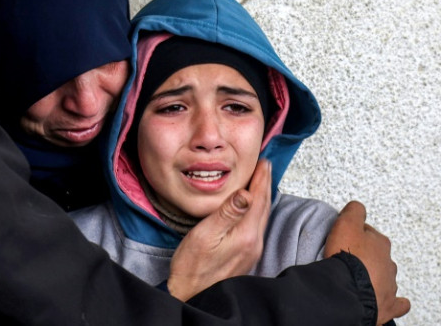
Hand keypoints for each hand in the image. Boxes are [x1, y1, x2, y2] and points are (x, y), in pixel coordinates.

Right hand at [167, 160, 271, 300]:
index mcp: (245, 234)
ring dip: (262, 197)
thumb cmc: (193, 266)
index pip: (258, 199)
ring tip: (260, 182)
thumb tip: (246, 194)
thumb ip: (227, 213)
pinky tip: (252, 208)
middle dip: (264, 184)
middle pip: (264, 207)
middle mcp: (253, 243)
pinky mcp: (246, 256)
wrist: (192, 294)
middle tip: (265, 166)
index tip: (263, 162)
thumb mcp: (205, 235)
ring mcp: (251, 251)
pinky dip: (257, 210)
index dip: (261, 179)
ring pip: (262, 217)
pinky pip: (257, 226)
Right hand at [325, 201, 410, 324]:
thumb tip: (357, 207)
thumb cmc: (346, 258)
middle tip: (348, 256)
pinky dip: (393, 301)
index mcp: (380, 242)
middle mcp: (387, 262)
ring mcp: (388, 283)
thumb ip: (353, 211)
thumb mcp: (345, 223)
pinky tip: (384, 298)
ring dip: (373, 275)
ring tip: (357, 277)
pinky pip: (397, 303)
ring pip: (384, 276)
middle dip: (365, 254)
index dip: (353, 232)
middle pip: (377, 254)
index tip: (343, 236)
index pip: (368, 232)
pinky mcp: (387, 304)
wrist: (347, 289)